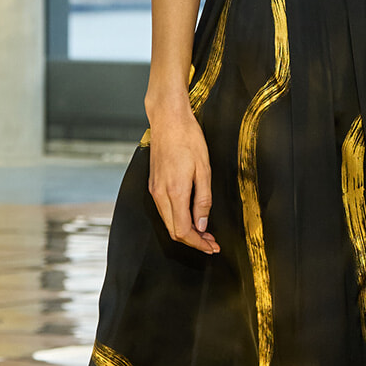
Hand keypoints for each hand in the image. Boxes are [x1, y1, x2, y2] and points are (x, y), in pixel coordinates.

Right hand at [148, 106, 219, 253]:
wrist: (168, 119)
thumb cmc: (188, 139)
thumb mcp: (204, 170)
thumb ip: (203, 200)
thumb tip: (202, 224)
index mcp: (174, 192)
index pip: (183, 231)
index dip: (198, 243)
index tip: (211, 247)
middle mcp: (160, 194)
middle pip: (173, 230)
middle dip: (193, 241)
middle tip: (211, 243)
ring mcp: (154, 189)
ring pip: (168, 222)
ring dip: (185, 230)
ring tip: (204, 232)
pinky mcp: (153, 184)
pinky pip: (164, 210)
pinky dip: (177, 218)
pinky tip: (191, 216)